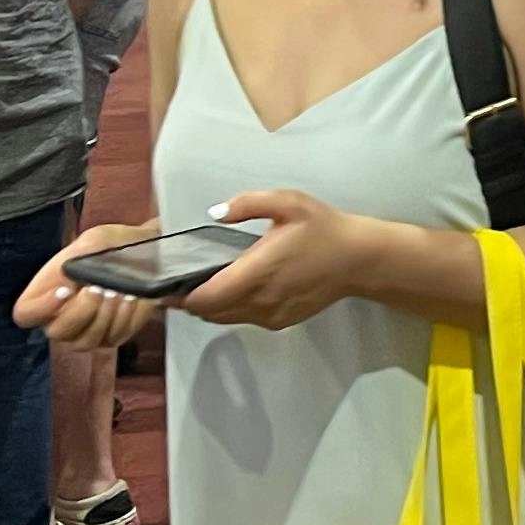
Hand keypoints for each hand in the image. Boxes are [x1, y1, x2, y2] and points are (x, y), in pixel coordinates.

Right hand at [17, 219, 162, 354]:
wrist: (146, 253)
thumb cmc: (111, 247)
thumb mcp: (94, 241)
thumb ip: (79, 256)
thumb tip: (74, 274)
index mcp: (46, 294)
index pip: (25, 314)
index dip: (41, 308)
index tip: (65, 289)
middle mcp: (61, 319)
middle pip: (57, 333)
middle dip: (81, 311)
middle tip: (98, 288)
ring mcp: (87, 333)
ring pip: (86, 341)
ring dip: (104, 316)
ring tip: (118, 291)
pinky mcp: (112, 338)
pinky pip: (114, 338)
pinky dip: (126, 318)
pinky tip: (133, 297)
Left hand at [180, 190, 373, 332]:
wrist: (358, 260)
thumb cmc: (322, 228)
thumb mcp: (288, 202)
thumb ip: (248, 204)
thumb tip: (215, 213)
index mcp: (257, 272)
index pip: (207, 298)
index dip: (181, 298)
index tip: (166, 287)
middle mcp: (261, 300)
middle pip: (210, 313)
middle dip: (191, 302)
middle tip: (178, 284)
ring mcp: (271, 314)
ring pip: (226, 318)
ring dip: (210, 307)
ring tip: (202, 286)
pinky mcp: (280, 321)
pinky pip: (244, 319)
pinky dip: (231, 310)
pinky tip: (234, 290)